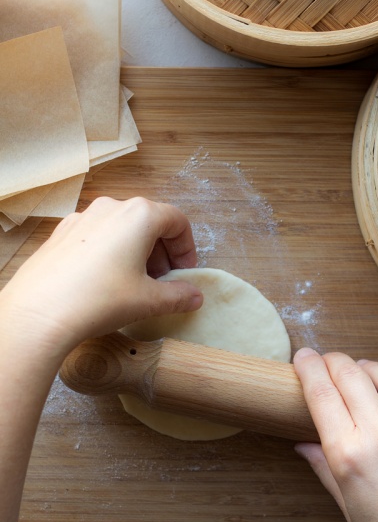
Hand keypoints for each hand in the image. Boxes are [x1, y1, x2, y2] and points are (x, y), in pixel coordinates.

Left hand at [0, 196, 202, 360]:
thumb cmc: (101, 299)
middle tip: (164, 281)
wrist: (38, 314)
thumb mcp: (150, 301)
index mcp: (139, 215)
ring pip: (122, 228)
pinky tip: (106, 282)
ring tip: (136, 283)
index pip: (177, 221)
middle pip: (149, 222)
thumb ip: (179, 296)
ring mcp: (82, 218)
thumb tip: (195, 297)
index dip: (187, 248)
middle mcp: (111, 208)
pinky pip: (98, 236)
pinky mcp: (61, 234)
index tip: (186, 273)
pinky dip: (112, 252)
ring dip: (138, 252)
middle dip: (163, 251)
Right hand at [294, 349, 377, 521]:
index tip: (305, 355)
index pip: (322, 392)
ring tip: (375, 378)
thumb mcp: (348, 508)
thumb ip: (325, 469)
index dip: (311, 366)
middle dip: (342, 361)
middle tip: (337, 362)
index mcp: (348, 456)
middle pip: (357, 375)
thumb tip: (302, 443)